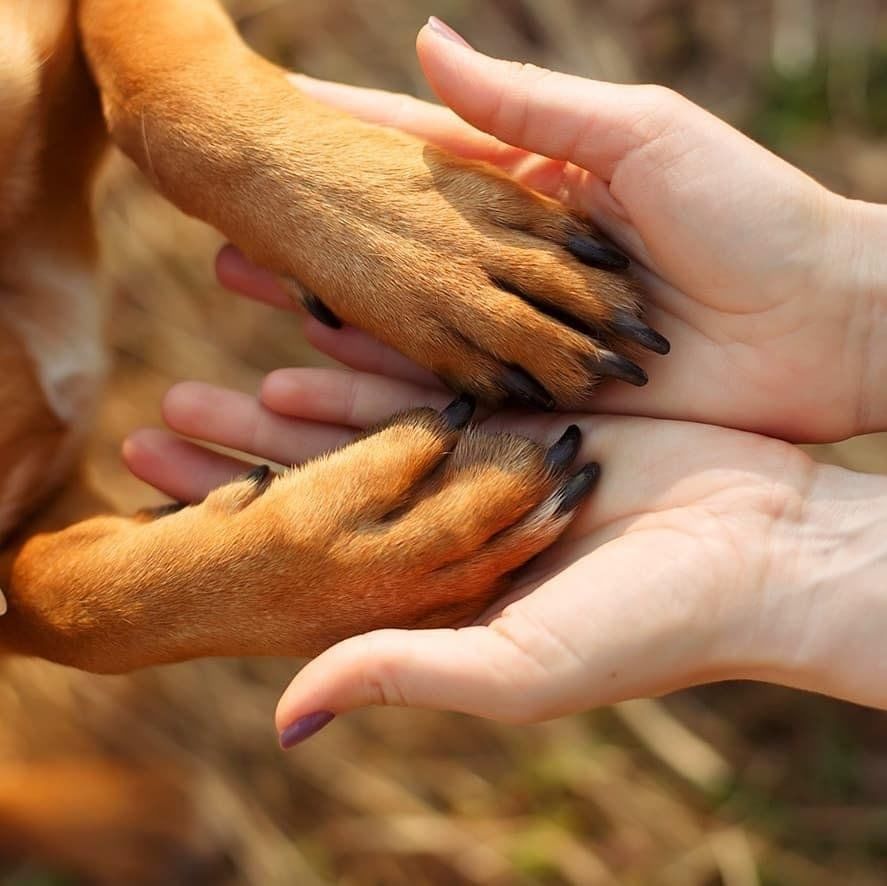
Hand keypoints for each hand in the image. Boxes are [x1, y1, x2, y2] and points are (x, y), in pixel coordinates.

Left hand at [124, 367, 886, 743]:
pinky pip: (427, 380)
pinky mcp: (525, 416)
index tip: (153, 509)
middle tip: (151, 428)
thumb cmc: (652, 626)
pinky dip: (366, 360)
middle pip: (316, 494)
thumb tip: (284, 713)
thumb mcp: (520, 667)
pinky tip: (305, 334)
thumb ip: (402, 673)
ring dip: (282, 402)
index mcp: (436, 595)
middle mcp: (447, 532)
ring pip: (358, 429)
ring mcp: (484, 469)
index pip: (307, 566)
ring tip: (206, 375)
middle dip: (234, 463)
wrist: (766, 550)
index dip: (232, 533)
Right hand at [217, 18, 886, 441]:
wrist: (815, 322)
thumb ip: (531, 106)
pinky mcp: (540, 393)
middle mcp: (517, 264)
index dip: (346, 143)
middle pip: (393, 248)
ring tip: (243, 293)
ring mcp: (524, 332)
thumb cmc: (744, 211)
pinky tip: (312, 369)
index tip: (277, 127)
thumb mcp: (638, 136)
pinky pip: (448, 385)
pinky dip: (383, 377)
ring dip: (322, 311)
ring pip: (405, 321)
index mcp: (537, 193)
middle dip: (310, 239)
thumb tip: (427, 42)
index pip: (421, 161)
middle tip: (224, 231)